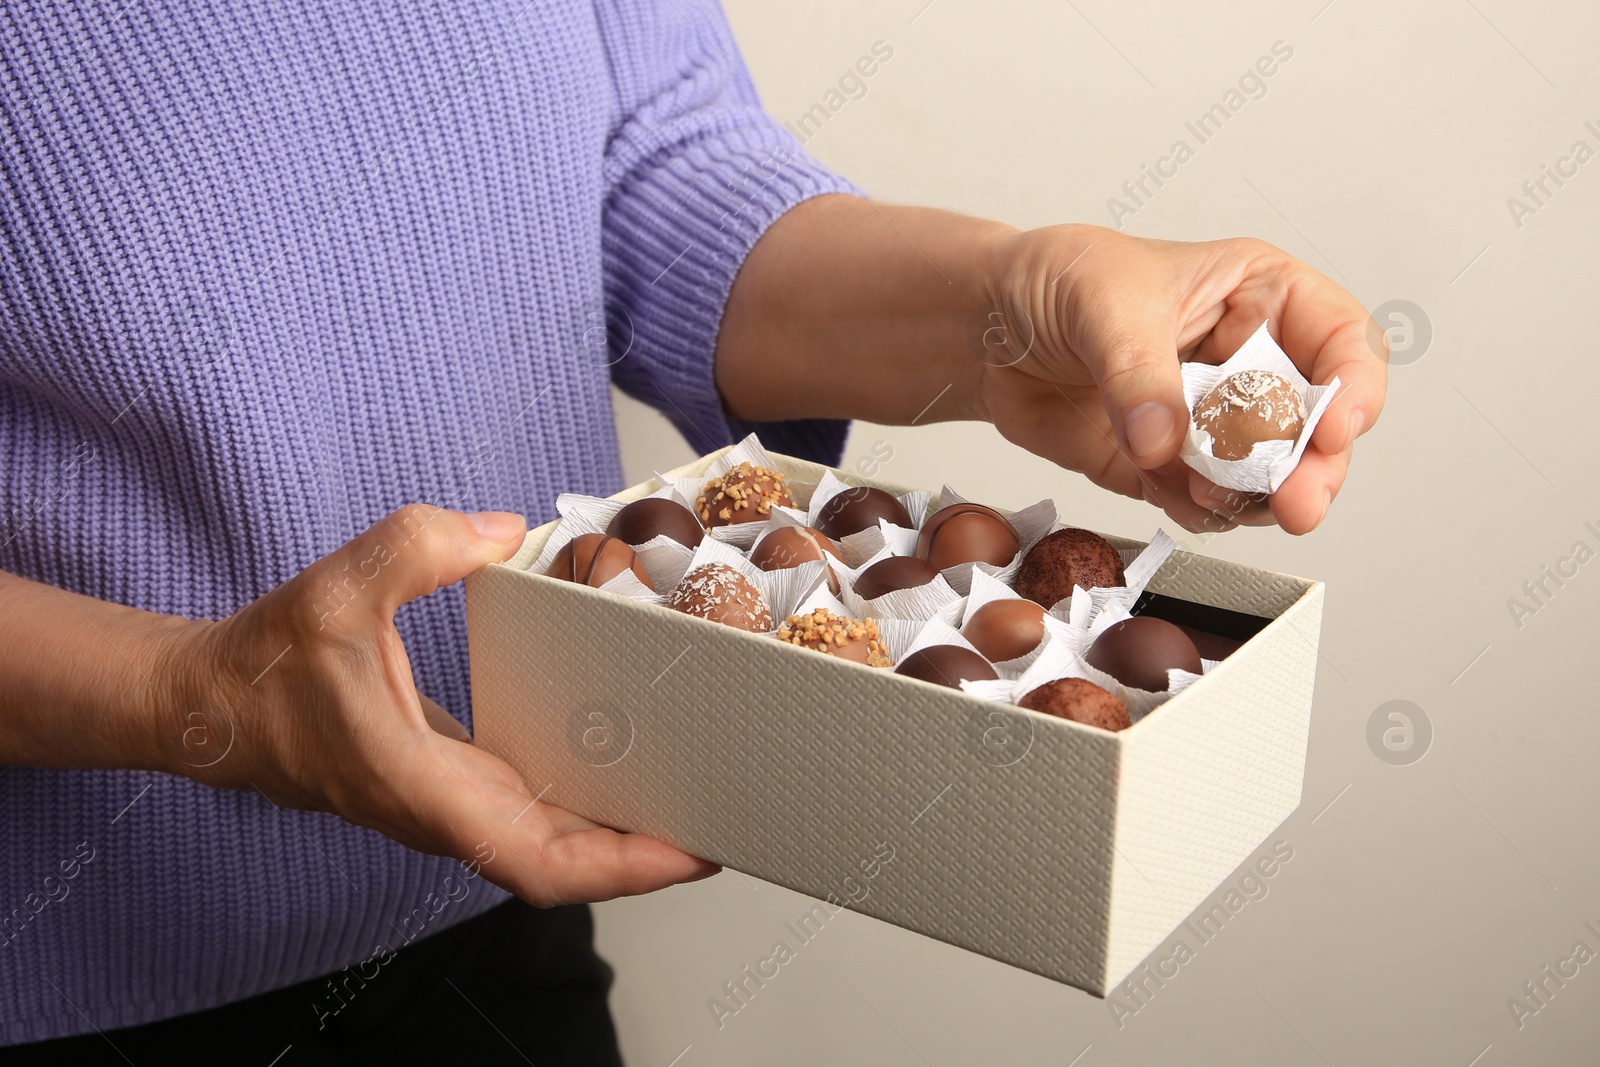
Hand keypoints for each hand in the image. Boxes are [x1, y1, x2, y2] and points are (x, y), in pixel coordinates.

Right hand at [151, 504, 717, 904]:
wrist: (218, 705)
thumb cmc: (268, 666)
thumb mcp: (336, 588)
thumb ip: (417, 548)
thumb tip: (500, 531)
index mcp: (426, 790)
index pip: (538, 863)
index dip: (621, 867)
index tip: (688, 851)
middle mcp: (450, 812)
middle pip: (569, 861)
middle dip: (651, 851)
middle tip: (730, 812)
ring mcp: (456, 802)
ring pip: (557, 841)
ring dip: (626, 830)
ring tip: (700, 788)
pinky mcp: (458, 780)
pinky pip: (539, 807)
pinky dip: (590, 799)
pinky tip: (629, 757)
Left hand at [978, 224, 1385, 533]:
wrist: (987, 330)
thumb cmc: (1055, 282)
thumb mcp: (1102, 305)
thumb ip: (1137, 374)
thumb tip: (1164, 441)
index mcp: (1262, 297)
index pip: (1342, 342)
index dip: (1352, 389)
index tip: (1333, 430)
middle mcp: (1251, 363)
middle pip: (1318, 428)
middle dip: (1313, 470)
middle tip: (1296, 505)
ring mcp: (1214, 423)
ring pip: (1270, 478)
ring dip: (1252, 500)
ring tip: (1208, 494)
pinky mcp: (1170, 467)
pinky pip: (1207, 505)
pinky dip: (1197, 512)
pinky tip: (1171, 494)